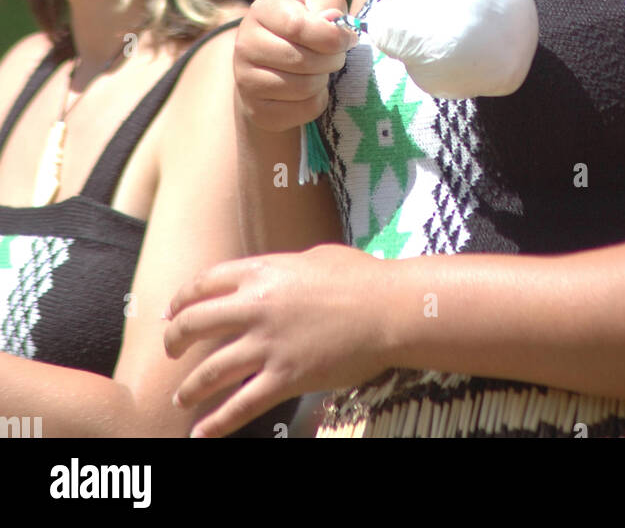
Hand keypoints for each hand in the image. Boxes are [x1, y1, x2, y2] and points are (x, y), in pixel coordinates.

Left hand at [164, 246, 392, 436]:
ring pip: (210, 371)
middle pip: (195, 324)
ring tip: (181, 398)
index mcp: (261, 271)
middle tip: (170, 352)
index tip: (173, 312)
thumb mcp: (312, 257)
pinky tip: (201, 434)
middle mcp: (256, 306)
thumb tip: (267, 277)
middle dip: (174, 341)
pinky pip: (241, 405)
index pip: (203, 284)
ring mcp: (269, 344)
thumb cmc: (358, 277)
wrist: (388, 309)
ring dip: (189, 388)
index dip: (181, 300)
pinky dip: (217, 424)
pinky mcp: (286, 377)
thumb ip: (280, 268)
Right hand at [233, 0, 356, 131]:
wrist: (274, 62)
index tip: (349, 39)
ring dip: (324, 80)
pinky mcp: (257, 110)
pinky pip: (304, 110)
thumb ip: (329, 6)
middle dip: (332, 60)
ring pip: (304, 87)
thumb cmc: (304, 26)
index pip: (297, 25)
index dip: (331, 36)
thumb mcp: (318, 4)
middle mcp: (246, 44)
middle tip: (336, 57)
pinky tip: (311, 89)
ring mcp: (246, 80)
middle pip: (302, 60)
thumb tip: (333, 21)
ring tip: (321, 70)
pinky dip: (318, 100)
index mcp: (263, 10)